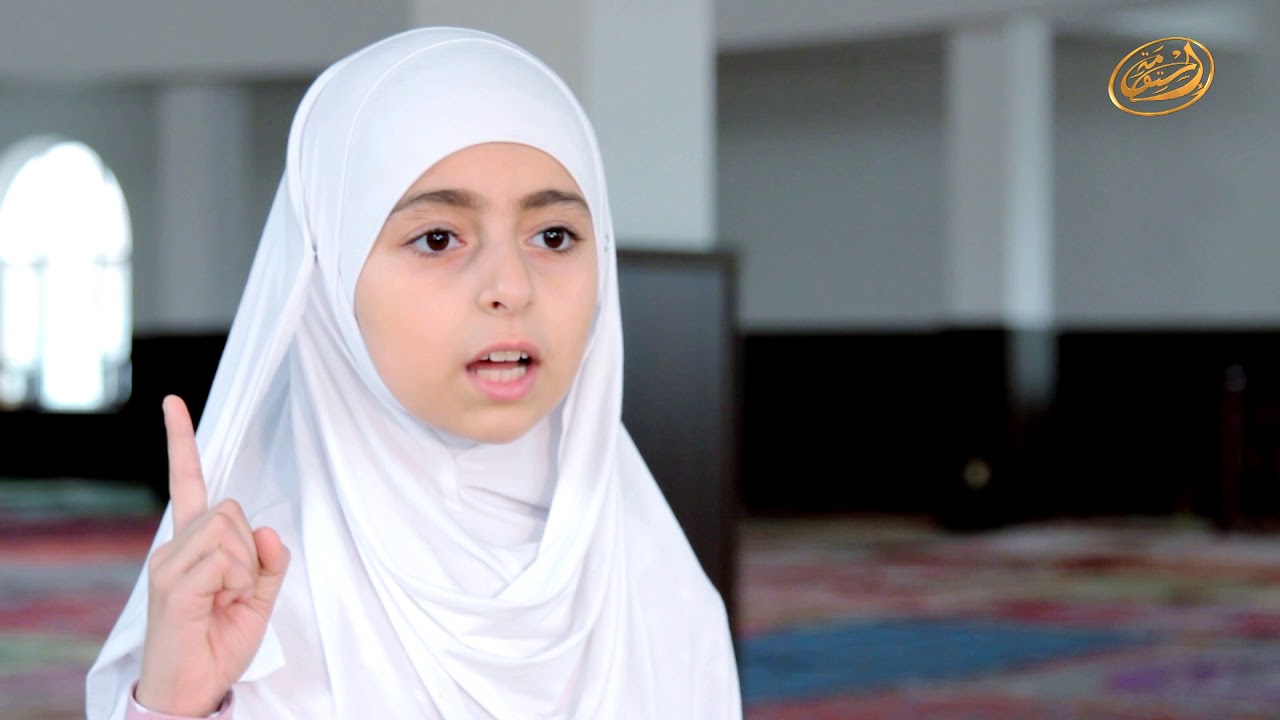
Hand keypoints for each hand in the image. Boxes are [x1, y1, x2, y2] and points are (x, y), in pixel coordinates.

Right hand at [136, 395, 290, 715]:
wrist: (190, 689)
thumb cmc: (218, 643)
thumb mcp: (258, 599)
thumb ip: (268, 562)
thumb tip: (267, 529)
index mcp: (191, 546)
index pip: (187, 484)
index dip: (182, 442)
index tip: (172, 402)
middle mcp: (173, 549)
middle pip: (231, 509)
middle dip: (250, 546)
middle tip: (237, 588)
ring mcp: (169, 567)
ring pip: (229, 531)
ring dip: (244, 568)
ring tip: (226, 600)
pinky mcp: (173, 588)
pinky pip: (223, 561)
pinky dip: (236, 582)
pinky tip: (219, 605)